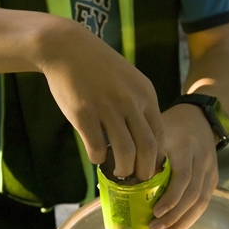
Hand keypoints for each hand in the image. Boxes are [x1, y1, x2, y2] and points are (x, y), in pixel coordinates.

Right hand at [39, 19, 164, 180]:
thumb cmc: (100, 68)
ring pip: (125, 152)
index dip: (157, 158)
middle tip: (138, 179)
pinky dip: (98, 158)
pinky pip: (97, 147)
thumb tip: (145, 142)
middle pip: (148, 148)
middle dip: (145, 171)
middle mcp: (130, 102)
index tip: (150, 168)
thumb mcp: (130, 81)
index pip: (160, 135)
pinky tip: (96, 157)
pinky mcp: (84, 114)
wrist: (68, 48)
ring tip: (119, 173)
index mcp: (146, 95)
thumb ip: (139, 107)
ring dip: (123, 169)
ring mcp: (107, 109)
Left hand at [148, 103, 218, 228]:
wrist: (199, 118)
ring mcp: (210, 170)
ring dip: (183, 221)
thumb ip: (142, 152)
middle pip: (192, 194)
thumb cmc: (170, 126)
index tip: (155, 212)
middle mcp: (202, 159)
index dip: (171, 198)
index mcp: (185, 147)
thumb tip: (118, 178)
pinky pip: (204, 202)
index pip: (182, 177)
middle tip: (154, 228)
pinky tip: (176, 227)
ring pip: (201, 202)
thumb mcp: (156, 131)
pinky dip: (190, 217)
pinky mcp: (213, 178)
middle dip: (174, 215)